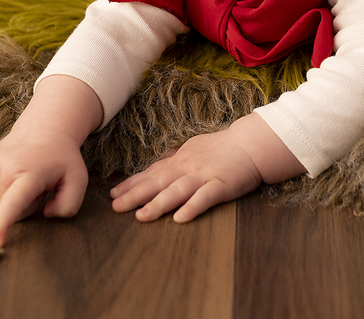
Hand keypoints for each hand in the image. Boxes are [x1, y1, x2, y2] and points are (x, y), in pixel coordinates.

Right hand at [0, 75, 103, 247]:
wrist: (44, 129)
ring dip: (14, 201)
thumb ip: (69, 204)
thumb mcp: (78, 180)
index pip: (14, 203)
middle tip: (40, 186)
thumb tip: (45, 214)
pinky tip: (17, 177)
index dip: (2, 224)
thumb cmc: (62, 158)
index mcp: (29, 174)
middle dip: (27, 207)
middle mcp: (5, 169)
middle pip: (11, 212)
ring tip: (28, 180)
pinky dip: (5, 193)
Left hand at [109, 113, 304, 222]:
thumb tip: (158, 162)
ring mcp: (204, 176)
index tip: (112, 194)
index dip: (132, 183)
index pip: (152, 172)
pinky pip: (205, 197)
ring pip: (177, 190)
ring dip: (159, 203)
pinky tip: (180, 218)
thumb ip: (176, 158)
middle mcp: (188, 167)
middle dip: (136, 195)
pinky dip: (192, 207)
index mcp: (180, 160)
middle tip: (116, 207)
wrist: (251, 144)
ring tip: (142, 216)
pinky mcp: (221, 185)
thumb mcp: (194, 148)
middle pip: (158, 182)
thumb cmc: (222, 147)